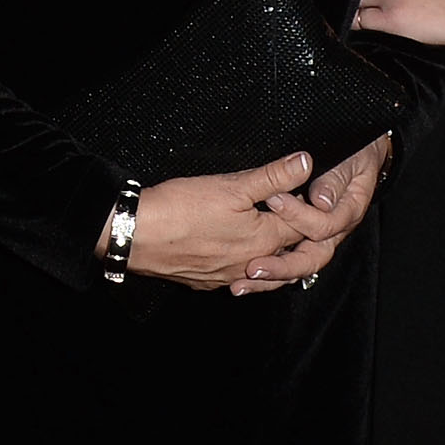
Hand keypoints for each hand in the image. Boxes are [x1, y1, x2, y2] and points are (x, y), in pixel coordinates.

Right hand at [116, 153, 317, 292]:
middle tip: (290, 213)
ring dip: (269, 252)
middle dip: (294, 234)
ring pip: (261, 268)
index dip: (308, 209)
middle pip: (287, 253)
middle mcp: (250, 265)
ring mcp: (227, 277)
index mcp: (264, 240)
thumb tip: (305, 163)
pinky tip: (231, 249)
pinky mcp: (205, 281)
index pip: (305, 228)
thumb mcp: (233, 184)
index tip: (305, 194)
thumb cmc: (181, 210)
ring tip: (266, 233)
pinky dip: (241, 263)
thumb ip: (274, 175)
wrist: (136, 235)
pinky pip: (234, 276)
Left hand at [240, 133, 389, 286]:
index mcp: (347, 213)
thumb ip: (334, 180)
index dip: (298, 215)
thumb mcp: (350, 162)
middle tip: (254, 267)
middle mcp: (333, 231)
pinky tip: (242, 280)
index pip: (323, 225)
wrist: (362, 156)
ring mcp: (318, 237)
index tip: (274, 199)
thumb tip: (320, 201)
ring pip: (297, 265)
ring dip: (271, 276)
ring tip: (242, 283)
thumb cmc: (355, 155)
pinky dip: (267, 271)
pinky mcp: (302, 238)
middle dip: (281, 266)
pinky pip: (287, 260)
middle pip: (311, 258)